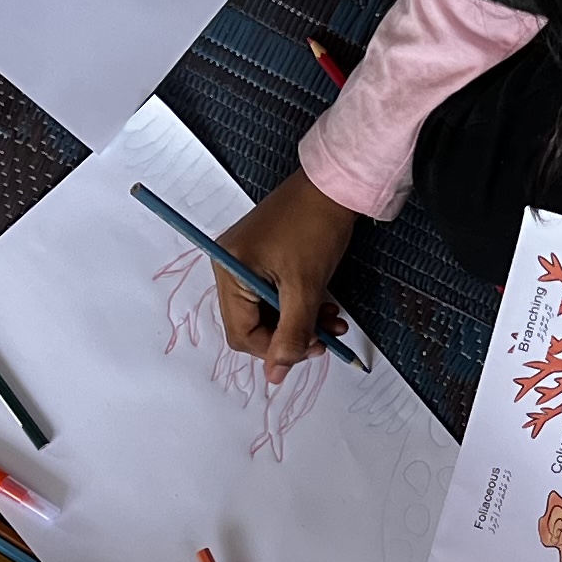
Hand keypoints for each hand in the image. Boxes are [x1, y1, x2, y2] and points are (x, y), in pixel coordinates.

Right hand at [216, 179, 360, 372]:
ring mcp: (244, 261)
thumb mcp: (305, 288)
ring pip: (268, 312)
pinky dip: (298, 306)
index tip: (309, 349)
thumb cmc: (315, 226)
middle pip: (253, 325)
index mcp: (229, 270)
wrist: (333, 186)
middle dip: (291, 335)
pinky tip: (324, 308)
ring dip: (300, 323)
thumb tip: (275, 375)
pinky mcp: (261, 258)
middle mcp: (229, 266)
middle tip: (323, 338)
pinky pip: (274, 295)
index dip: (274, 349)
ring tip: (331, 323)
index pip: (242, 333)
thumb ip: (291, 334)